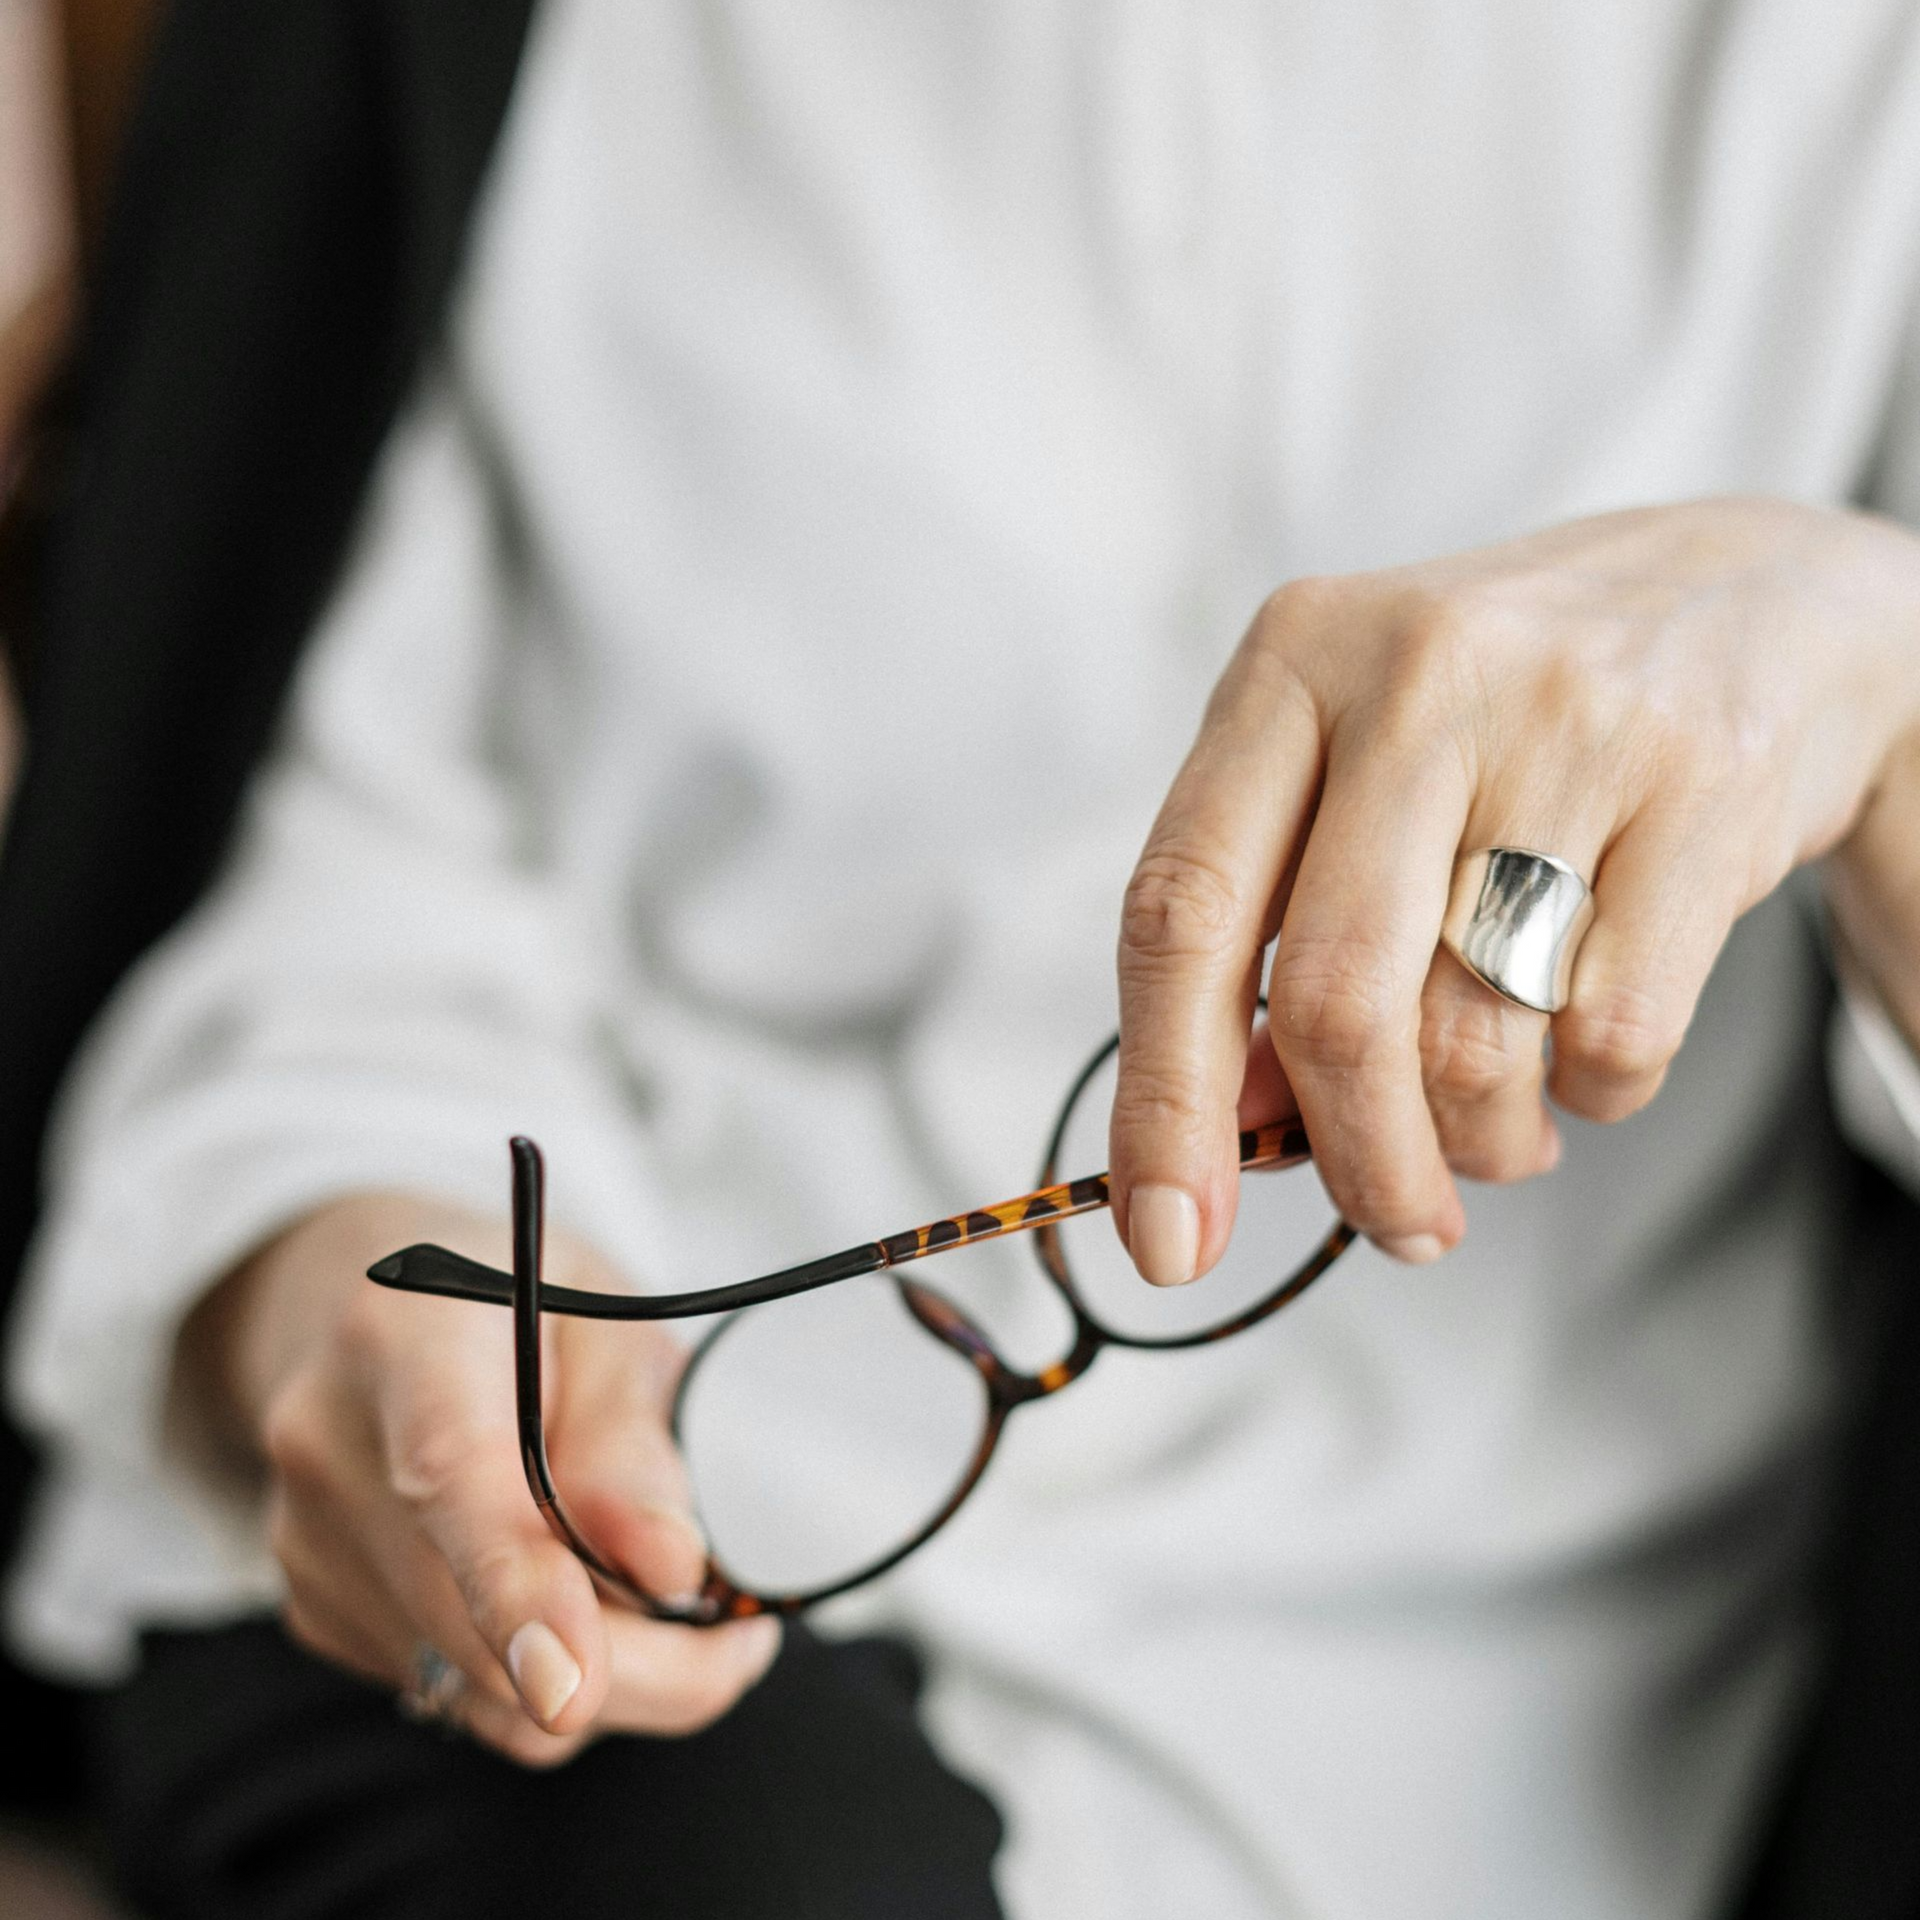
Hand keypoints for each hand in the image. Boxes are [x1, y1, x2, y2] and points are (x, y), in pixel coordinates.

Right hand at [178, 1194, 780, 1765]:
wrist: (379, 1316)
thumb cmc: (519, 1306)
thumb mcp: (609, 1322)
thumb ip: (633, 1438)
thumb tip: (668, 1566)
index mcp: (409, 1339)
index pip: (449, 1477)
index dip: (514, 1588)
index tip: (572, 1687)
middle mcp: (332, 1448)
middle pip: (476, 1621)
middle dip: (636, 1665)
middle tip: (740, 1637)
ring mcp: (311, 1543)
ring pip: (477, 1689)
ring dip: (602, 1681)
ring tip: (669, 1603)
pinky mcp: (318, 1609)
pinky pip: (456, 1693)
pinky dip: (538, 1675)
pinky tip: (573, 1597)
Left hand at [1110, 497, 1919, 1278]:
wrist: (1747, 598)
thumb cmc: (1501, 724)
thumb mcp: (1353, 778)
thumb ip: (1270, 935)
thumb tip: (1233, 1134)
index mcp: (1289, 666)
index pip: (1180, 912)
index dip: (1162, 1100)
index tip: (1166, 1242)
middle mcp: (1413, 677)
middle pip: (1336, 1000)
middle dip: (1358, 1163)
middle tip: (1397, 1227)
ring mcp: (1565, 720)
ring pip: (1473, 1036)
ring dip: (1476, 1141)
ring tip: (1499, 1129)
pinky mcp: (1700, 781)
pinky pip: (1612, 1036)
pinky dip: (1590, 1099)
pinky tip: (1584, 1057)